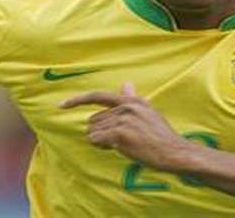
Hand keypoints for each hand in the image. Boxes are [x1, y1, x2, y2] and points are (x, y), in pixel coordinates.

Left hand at [60, 83, 192, 170]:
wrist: (173, 151)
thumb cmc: (161, 135)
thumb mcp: (148, 112)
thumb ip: (133, 99)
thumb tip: (126, 83)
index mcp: (132, 100)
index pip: (98, 95)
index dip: (77, 100)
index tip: (61, 105)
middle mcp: (126, 106)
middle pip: (94, 119)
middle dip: (100, 132)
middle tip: (119, 141)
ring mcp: (123, 119)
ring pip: (94, 131)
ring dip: (101, 141)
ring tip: (121, 144)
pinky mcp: (120, 133)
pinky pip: (96, 140)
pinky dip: (100, 146)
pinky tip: (116, 148)